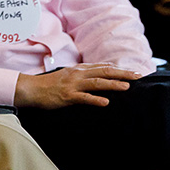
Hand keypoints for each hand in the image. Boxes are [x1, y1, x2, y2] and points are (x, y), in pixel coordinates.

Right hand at [13, 63, 140, 108]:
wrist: (31, 89)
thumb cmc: (50, 84)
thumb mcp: (68, 75)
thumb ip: (84, 73)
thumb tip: (102, 72)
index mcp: (79, 69)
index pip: (103, 66)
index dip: (120, 69)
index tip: (135, 72)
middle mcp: (77, 74)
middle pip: (104, 71)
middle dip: (122, 74)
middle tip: (138, 76)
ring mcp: (72, 85)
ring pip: (96, 83)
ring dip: (112, 84)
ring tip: (126, 87)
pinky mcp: (67, 96)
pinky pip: (83, 98)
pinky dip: (95, 99)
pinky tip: (105, 102)